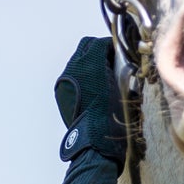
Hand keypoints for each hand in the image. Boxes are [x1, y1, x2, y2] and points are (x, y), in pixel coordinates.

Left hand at [54, 35, 127, 169]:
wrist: (94, 140)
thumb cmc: (113, 117)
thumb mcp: (123, 88)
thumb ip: (117, 68)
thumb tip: (117, 59)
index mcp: (89, 65)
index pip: (99, 43)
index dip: (111, 46)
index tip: (120, 52)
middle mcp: (73, 69)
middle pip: (85, 47)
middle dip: (99, 50)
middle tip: (112, 60)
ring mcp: (65, 80)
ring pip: (78, 60)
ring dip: (90, 62)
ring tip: (103, 74)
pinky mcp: (61, 92)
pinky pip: (72, 75)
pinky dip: (83, 75)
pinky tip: (93, 87)